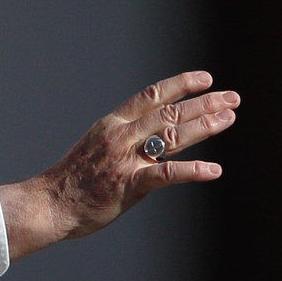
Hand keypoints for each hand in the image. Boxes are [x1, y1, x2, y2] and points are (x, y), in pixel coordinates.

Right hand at [0, 71, 238, 259]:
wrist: (50, 201)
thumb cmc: (73, 179)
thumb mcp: (97, 146)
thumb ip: (126, 139)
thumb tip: (156, 136)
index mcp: (112, 124)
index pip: (151, 96)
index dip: (180, 85)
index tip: (205, 78)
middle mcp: (120, 135)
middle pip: (168, 113)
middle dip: (203, 103)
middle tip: (231, 98)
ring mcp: (124, 159)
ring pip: (171, 137)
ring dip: (204, 126)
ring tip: (228, 119)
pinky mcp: (128, 184)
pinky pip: (165, 174)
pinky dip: (192, 171)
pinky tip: (213, 169)